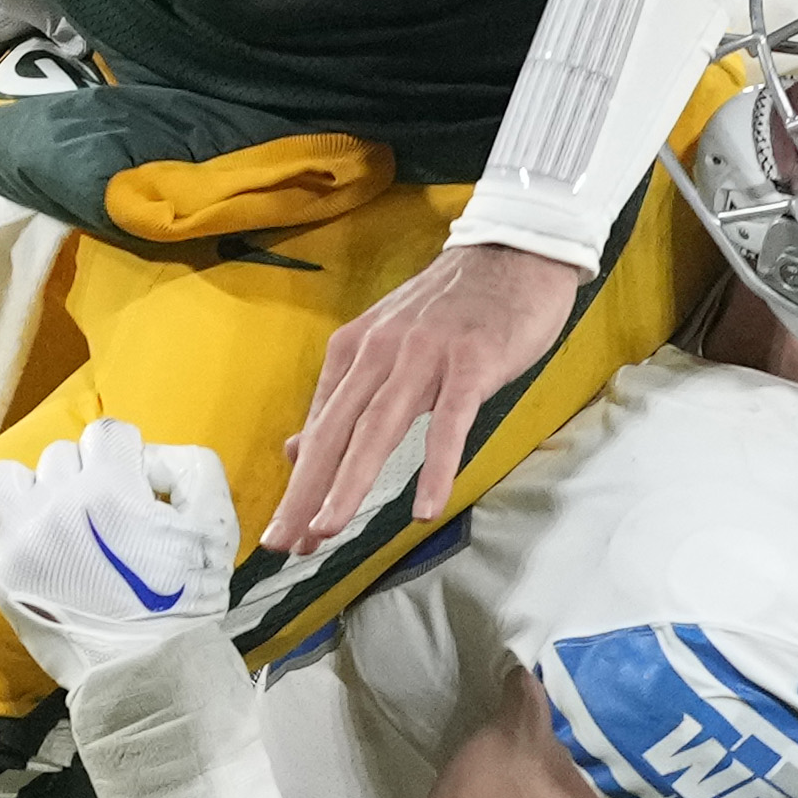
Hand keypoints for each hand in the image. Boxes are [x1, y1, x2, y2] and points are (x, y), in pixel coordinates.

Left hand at [0, 418, 248, 687]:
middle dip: (87, 477)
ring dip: (39, 492)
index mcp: (107, 491)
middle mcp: (54, 507)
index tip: (135, 490)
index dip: (126, 459)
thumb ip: (191, 466)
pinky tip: (50, 557)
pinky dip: (21, 531)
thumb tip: (148, 456)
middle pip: (62, 455)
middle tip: (107, 518)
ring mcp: (19, 542)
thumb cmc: (185, 601)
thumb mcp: (216, 525)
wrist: (146, 674)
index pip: (107, 433)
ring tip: (64, 524)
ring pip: (12, 479)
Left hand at [280, 233, 592, 559]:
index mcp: (354, 351)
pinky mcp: (471, 364)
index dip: (298, 485)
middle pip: (334, 433)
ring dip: (349, 483)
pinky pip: (450, 425)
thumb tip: (296, 449)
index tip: (284, 532)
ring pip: (378, 430)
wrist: (513, 254)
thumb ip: (345, 398)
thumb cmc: (453, 310)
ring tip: (328, 529)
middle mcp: (378, 353)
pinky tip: (424, 509)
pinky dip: (435, 468)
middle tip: (284, 543)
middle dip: (305, 492)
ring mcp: (423, 357)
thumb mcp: (387, 346)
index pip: (318, 428)